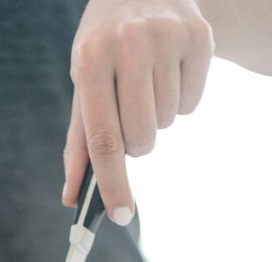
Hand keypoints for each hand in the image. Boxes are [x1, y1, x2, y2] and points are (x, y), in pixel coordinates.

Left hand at [63, 0, 214, 223]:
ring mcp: (167, 36)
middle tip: (129, 114)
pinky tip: (168, 72)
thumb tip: (72, 197)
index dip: (112, 184)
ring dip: (156, 117)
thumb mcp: (83, 85)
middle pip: (141, 138)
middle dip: (136, 144)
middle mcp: (128, 44)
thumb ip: (79, 143)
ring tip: (147, 83)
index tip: (121, 216)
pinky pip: (191, 104)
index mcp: (90, 60)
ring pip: (167, 122)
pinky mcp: (199, 36)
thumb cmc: (104, 48)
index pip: (103, 139)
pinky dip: (180, 99)